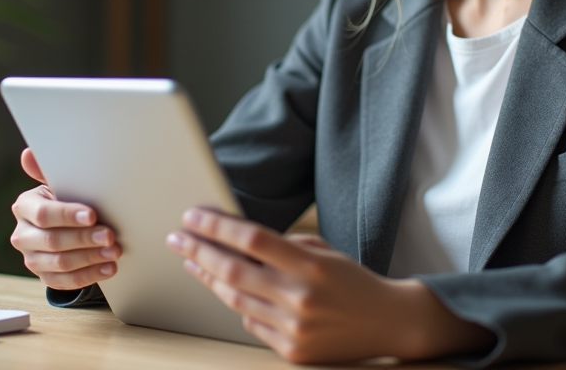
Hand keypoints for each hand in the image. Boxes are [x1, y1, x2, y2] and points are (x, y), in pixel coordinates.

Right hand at [9, 147, 121, 289]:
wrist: (64, 224)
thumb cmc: (65, 198)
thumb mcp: (59, 183)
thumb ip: (46, 171)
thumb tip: (28, 153)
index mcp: (25, 207)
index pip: (44, 215)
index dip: (68, 215)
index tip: (93, 215)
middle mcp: (22, 235)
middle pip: (53, 241)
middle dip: (84, 238)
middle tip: (110, 236)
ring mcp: (32, 258)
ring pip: (60, 263)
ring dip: (90, 258)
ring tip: (114, 252)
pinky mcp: (44, 276)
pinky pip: (65, 282)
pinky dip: (89, 275)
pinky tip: (108, 268)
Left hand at [165, 208, 492, 363]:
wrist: (388, 322)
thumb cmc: (352, 280)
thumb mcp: (323, 250)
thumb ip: (282, 245)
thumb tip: (234, 237)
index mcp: (310, 264)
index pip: (251, 239)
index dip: (216, 225)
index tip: (192, 215)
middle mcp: (300, 297)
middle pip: (233, 269)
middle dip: (198, 250)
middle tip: (177, 237)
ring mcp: (294, 328)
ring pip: (235, 299)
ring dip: (207, 277)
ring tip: (191, 260)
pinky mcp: (292, 351)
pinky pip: (250, 324)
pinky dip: (237, 304)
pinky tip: (224, 289)